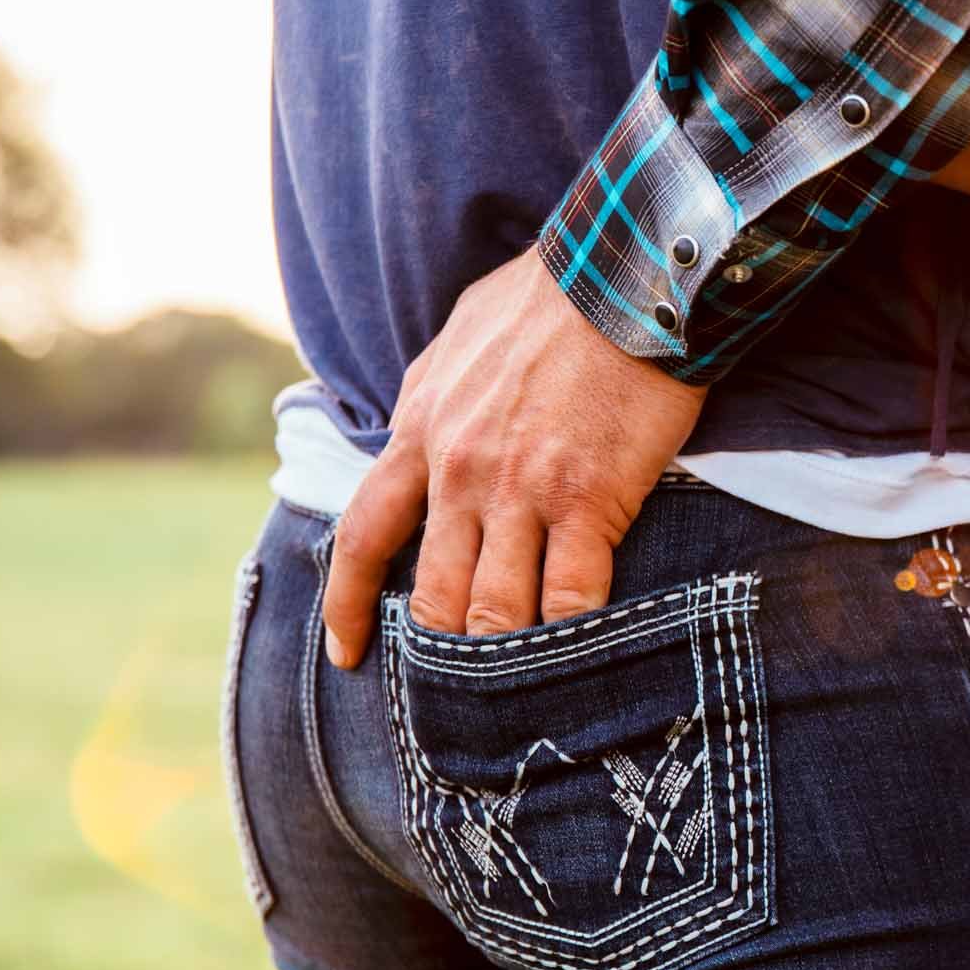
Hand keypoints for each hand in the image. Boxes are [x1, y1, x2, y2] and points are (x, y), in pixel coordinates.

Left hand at [321, 249, 707, 668]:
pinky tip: (579, 658)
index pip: (366, 536)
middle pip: (434, 595)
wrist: (621, 274)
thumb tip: (421, 425)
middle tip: (456, 694)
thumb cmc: (551, 297)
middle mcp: (458, 472)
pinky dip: (571, 638)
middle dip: (441, 651)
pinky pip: (570, 597)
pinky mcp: (587, 502)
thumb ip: (435, 397)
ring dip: (504, 658)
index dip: (351, 605)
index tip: (348, 653)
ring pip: (495, 611)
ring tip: (517, 695)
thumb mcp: (459, 339)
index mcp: (420, 431)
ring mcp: (520, 492)